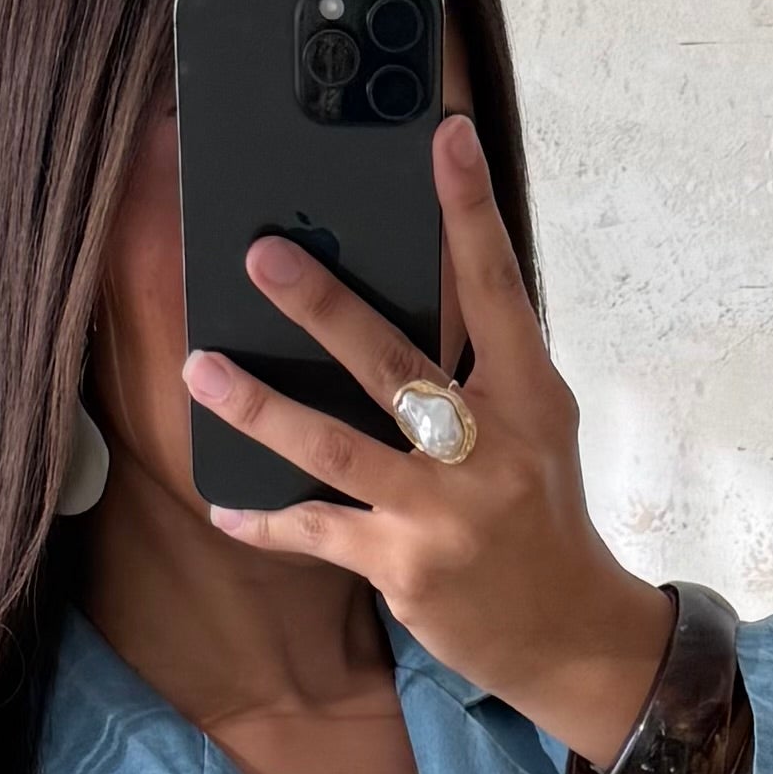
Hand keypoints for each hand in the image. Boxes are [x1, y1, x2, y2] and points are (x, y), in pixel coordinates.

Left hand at [183, 112, 673, 770]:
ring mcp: (443, 512)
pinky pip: (318, 532)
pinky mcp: (404, 567)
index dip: (469, 210)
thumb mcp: (534, 432)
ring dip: (260, 406)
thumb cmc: (540, 518)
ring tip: (202, 368)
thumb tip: (394, 307)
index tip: (445, 138)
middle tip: (261, 254)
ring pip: (334, 445)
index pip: (497, 287)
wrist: (570, 635)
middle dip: (321, 305)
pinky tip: (226, 504)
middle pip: (392, 360)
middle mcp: (488, 449)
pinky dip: (268, 520)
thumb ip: (478, 373)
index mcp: (529, 397)